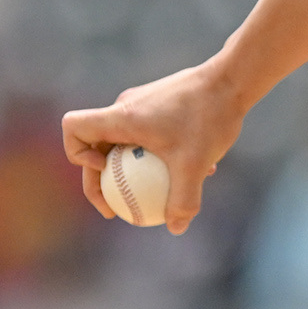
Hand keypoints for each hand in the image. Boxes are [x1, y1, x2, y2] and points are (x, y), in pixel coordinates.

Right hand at [61, 60, 249, 235]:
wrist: (233, 80)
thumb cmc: (209, 118)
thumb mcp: (195, 165)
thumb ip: (183, 199)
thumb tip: (175, 228)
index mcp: (121, 117)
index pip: (74, 128)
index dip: (77, 153)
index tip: (104, 172)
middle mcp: (125, 106)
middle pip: (97, 142)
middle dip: (103, 178)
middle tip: (120, 207)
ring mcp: (143, 103)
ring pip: (126, 140)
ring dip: (136, 167)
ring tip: (164, 192)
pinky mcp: (161, 103)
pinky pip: (148, 133)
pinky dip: (160, 154)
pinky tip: (197, 171)